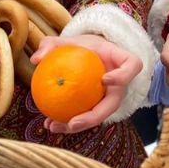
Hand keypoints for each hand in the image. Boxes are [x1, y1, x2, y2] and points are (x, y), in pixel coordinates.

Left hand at [28, 34, 142, 134]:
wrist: (88, 55)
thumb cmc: (82, 46)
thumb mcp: (68, 41)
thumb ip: (52, 45)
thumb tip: (36, 59)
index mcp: (120, 61)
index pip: (132, 66)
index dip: (122, 75)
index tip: (104, 79)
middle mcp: (120, 84)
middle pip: (114, 103)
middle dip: (94, 116)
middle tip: (73, 122)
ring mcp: (111, 97)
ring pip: (98, 116)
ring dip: (77, 126)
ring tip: (53, 126)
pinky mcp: (100, 107)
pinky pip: (86, 117)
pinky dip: (67, 123)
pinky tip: (48, 124)